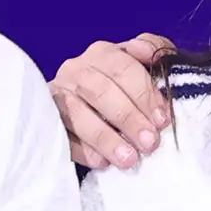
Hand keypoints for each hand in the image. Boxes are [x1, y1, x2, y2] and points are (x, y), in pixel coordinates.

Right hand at [53, 34, 177, 169]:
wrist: (93, 103)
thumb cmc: (128, 84)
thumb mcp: (145, 63)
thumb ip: (154, 48)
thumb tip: (144, 51)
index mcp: (102, 53)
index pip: (122, 68)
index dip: (144, 94)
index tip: (162, 120)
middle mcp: (76, 70)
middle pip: (99, 91)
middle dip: (128, 118)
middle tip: (149, 143)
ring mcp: (58, 96)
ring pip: (77, 115)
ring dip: (106, 139)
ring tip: (129, 159)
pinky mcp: (48, 121)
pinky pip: (62, 136)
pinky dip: (83, 150)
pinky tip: (102, 162)